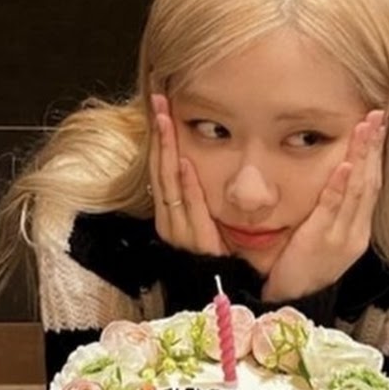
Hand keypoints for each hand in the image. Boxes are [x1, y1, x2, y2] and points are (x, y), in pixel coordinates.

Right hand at [148, 93, 226, 255]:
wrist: (230, 290)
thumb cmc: (220, 256)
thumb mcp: (204, 220)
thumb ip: (197, 195)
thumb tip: (193, 162)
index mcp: (171, 213)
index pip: (161, 167)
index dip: (160, 136)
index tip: (160, 105)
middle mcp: (171, 221)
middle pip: (160, 169)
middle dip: (159, 134)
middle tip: (158, 99)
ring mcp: (182, 232)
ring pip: (169, 184)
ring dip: (167, 150)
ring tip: (165, 119)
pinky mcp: (198, 243)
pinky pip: (190, 209)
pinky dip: (187, 186)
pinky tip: (184, 163)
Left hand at [262, 110, 385, 300]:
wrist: (293, 300)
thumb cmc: (304, 266)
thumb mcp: (324, 235)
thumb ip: (332, 209)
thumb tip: (336, 176)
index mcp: (358, 228)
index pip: (373, 183)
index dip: (378, 152)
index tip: (381, 122)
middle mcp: (356, 231)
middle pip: (371, 181)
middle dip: (375, 145)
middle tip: (380, 112)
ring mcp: (341, 237)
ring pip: (358, 190)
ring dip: (363, 156)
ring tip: (366, 128)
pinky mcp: (322, 241)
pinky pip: (334, 209)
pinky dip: (342, 186)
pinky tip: (347, 165)